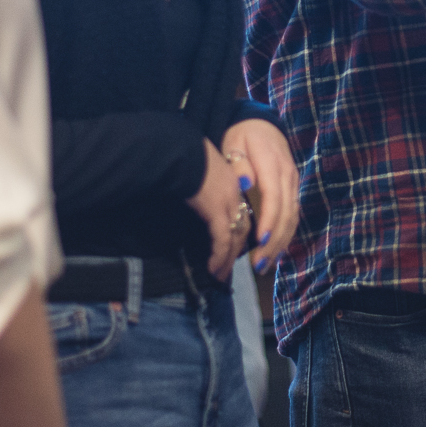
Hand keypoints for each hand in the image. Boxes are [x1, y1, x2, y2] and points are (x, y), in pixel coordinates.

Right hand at [187, 139, 252, 282]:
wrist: (181, 152)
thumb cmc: (187, 158)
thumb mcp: (203, 172)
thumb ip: (208, 186)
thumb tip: (202, 199)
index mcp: (235, 183)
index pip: (244, 212)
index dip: (241, 232)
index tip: (237, 247)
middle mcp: (236, 195)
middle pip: (244, 228)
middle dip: (239, 251)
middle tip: (231, 268)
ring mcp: (228, 204)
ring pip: (235, 238)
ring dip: (228, 259)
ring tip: (220, 275)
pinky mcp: (217, 212)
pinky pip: (222, 241)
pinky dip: (220, 257)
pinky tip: (213, 268)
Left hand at [222, 118, 300, 273]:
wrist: (260, 123)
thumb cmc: (242, 135)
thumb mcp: (234, 142)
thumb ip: (238, 162)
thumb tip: (246, 182)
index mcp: (273, 163)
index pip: (274, 196)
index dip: (269, 220)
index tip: (261, 241)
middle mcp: (288, 175)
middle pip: (286, 212)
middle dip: (275, 240)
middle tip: (259, 264)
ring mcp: (293, 182)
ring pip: (292, 216)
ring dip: (281, 242)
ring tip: (265, 264)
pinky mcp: (293, 189)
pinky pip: (292, 214)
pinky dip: (285, 234)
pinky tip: (274, 250)